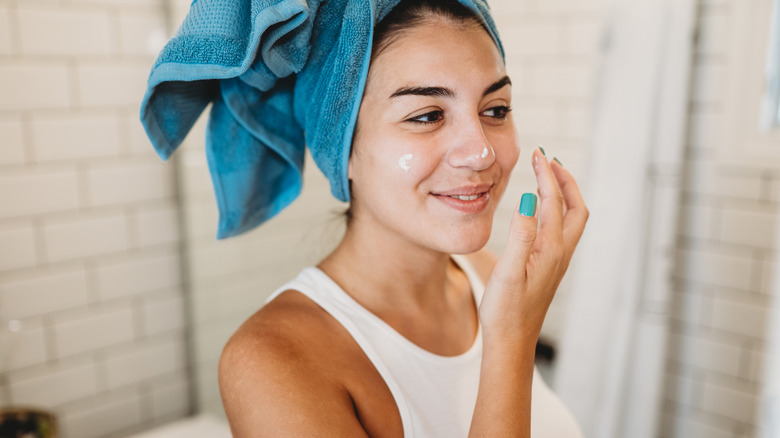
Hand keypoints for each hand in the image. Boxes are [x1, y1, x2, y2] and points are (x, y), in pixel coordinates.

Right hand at [479, 148, 587, 344]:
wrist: (511, 342)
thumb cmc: (506, 311)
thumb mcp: (508, 271)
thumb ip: (521, 235)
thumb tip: (532, 200)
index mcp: (551, 250)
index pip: (553, 202)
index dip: (546, 175)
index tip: (537, 154)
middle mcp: (559, 253)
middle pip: (575, 208)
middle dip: (565, 181)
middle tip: (549, 160)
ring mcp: (556, 262)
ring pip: (570, 220)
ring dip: (563, 195)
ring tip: (547, 177)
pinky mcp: (549, 269)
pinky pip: (560, 231)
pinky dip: (555, 211)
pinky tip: (540, 211)